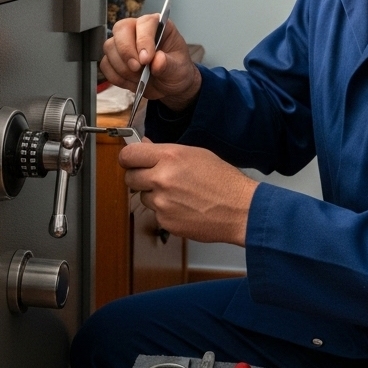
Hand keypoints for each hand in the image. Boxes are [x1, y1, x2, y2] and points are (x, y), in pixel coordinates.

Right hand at [101, 14, 200, 110]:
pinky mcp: (114, 58)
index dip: (143, 40)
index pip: (144, 23)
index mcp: (157, 26)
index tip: (147, 59)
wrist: (169, 86)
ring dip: (123, 68)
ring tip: (140, 78)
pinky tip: (132, 81)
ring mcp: (123, 43)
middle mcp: (137, 30)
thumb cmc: (176, 70)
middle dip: (127, 52)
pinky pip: (105, 64)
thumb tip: (158, 60)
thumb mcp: (180, 69)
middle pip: (121, 29)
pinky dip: (117, 77)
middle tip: (137, 69)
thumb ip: (169, 65)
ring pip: (110, 47)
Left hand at [119, 142, 258, 244]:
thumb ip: (165, 151)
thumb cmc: (223, 180)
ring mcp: (161, 202)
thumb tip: (144, 145)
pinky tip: (184, 206)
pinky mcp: (165, 221)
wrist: (239, 209)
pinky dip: (166, 211)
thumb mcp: (195, 154)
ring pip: (142, 197)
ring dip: (154, 195)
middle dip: (138, 177)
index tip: (131, 161)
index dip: (128, 158)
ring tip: (178, 194)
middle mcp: (161, 178)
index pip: (129, 155)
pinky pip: (155, 213)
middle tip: (154, 178)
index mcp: (169, 156)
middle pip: (129, 178)